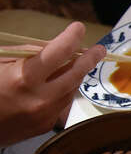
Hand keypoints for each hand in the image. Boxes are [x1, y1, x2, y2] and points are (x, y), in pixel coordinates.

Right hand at [0, 22, 103, 145]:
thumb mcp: (1, 62)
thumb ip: (29, 53)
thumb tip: (56, 45)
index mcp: (23, 78)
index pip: (59, 52)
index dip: (71, 37)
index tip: (78, 28)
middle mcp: (38, 98)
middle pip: (75, 73)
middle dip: (89, 58)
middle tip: (99, 49)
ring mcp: (45, 114)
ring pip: (71, 89)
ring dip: (74, 75)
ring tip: (72, 65)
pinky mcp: (46, 125)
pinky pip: (63, 104)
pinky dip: (62, 92)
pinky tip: (55, 86)